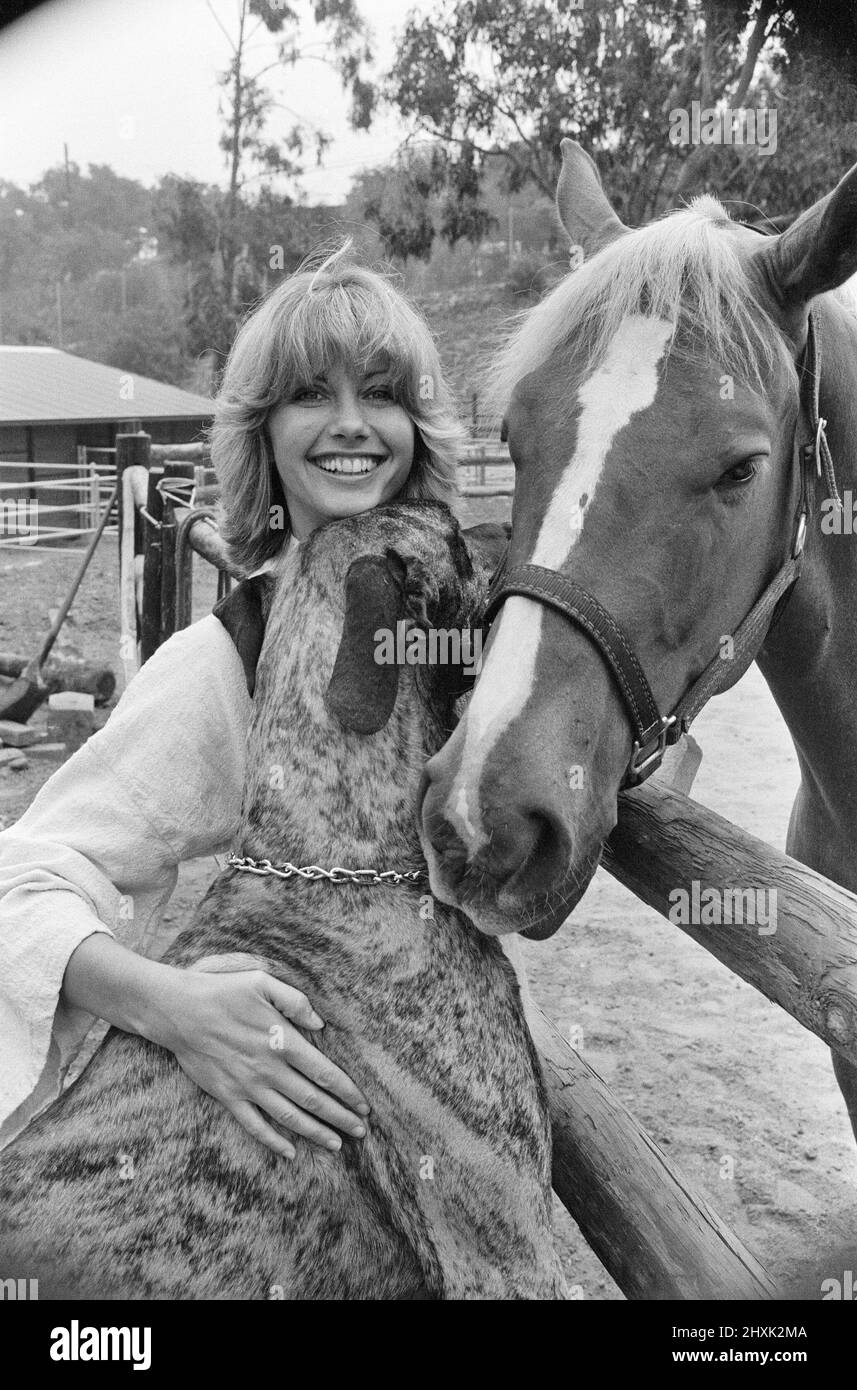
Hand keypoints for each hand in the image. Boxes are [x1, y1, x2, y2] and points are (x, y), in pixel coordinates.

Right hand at [153, 967, 370, 1158]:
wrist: (178, 1011)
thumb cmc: (222, 992)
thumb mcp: (262, 982)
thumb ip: (296, 1001)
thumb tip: (320, 1024)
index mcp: (282, 1041)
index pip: (325, 1073)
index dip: (348, 1092)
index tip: (364, 1105)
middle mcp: (269, 1069)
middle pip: (313, 1100)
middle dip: (341, 1118)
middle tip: (361, 1132)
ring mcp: (248, 1086)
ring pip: (289, 1117)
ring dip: (316, 1133)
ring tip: (337, 1144)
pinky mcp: (228, 1096)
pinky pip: (254, 1126)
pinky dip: (273, 1142)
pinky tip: (290, 1153)